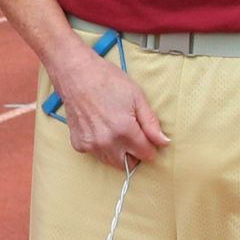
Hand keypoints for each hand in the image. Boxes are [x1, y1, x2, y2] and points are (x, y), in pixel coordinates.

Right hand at [43, 53, 167, 170]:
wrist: (76, 75)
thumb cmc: (107, 81)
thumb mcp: (137, 97)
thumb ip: (151, 123)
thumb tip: (163, 142)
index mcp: (125, 131)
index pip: (146, 154)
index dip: (150, 146)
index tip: (146, 136)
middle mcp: (107, 143)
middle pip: (129, 164)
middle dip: (134, 153)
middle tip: (132, 134)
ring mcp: (91, 145)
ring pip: (112, 162)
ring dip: (118, 152)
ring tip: (115, 129)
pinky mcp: (79, 144)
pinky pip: (96, 154)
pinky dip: (101, 146)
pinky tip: (99, 128)